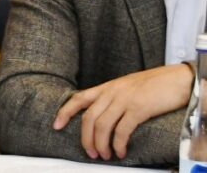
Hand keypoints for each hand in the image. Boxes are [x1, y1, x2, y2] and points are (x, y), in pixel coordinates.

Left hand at [53, 64, 192, 159]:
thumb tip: (104, 115)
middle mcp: (112, 92)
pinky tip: (121, 151)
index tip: (56, 126)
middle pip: (88, 118)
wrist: (178, 79)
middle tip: (91, 153)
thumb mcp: (128, 87)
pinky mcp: (138, 108)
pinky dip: (118, 144)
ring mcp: (124, 99)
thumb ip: (114, 98)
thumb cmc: (156, 84)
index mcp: (108, 87)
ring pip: (102, 126)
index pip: (79, 98)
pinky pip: (122, 130)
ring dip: (101, 145)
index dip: (65, 112)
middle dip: (86, 139)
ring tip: (105, 155)